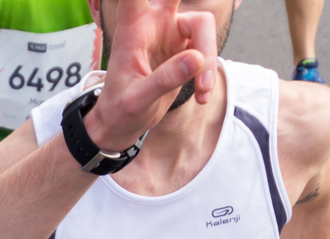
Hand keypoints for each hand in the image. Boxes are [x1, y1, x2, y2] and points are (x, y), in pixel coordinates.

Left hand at [84, 0, 218, 151]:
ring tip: (204, 90)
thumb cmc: (120, 108)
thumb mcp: (138, 99)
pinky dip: (208, 72)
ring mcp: (172, 34)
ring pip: (203, 28)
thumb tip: (196, 61)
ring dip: (208, 59)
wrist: (122, 123)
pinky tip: (204, 94)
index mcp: (134, 27)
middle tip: (207, 28)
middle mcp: (155, 24)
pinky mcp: (185, 48)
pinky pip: (206, 50)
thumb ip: (165, 79)